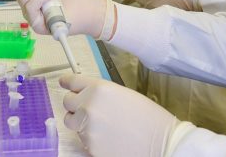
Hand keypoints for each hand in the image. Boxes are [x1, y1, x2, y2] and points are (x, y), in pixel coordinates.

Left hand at [61, 74, 177, 156]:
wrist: (161, 143)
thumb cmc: (149, 119)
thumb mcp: (124, 95)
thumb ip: (102, 93)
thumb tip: (88, 95)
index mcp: (99, 89)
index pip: (73, 81)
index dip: (67, 82)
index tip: (64, 82)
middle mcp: (89, 106)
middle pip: (68, 102)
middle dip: (75, 104)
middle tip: (86, 108)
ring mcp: (87, 127)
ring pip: (71, 122)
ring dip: (80, 122)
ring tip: (100, 125)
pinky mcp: (89, 146)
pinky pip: (82, 139)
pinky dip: (90, 137)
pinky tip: (107, 137)